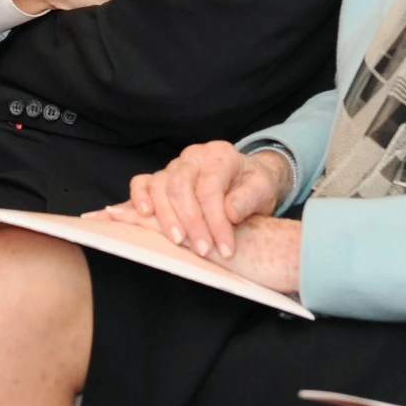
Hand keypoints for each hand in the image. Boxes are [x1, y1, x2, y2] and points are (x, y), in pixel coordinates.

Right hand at [101, 143, 285, 258]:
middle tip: (203, 250)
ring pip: (159, 185)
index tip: (226, 249)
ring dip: (166, 216)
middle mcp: (193, 157)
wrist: (248, 180)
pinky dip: (140, 198)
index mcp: (220, 155)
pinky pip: (141, 182)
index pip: (210, 188)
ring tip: (179, 242)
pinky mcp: (161, 178)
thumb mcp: (265, 189)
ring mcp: (174, 166)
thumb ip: (249, 198)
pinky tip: (144, 215)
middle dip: (191, 222)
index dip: (216, 220)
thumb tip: (230, 212)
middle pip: (181, 186)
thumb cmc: (255, 186)